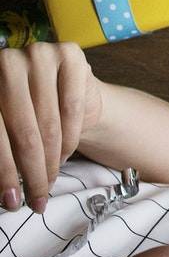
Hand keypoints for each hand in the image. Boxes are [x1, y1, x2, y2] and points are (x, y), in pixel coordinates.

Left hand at [0, 43, 101, 211]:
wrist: (60, 88)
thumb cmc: (20, 117)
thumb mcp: (2, 133)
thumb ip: (1, 151)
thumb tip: (3, 196)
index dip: (4, 172)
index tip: (11, 202)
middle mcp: (6, 62)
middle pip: (23, 131)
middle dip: (32, 173)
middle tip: (37, 200)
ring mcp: (40, 54)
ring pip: (50, 122)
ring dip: (52, 161)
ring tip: (49, 183)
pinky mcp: (71, 54)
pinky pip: (73, 107)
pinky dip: (70, 137)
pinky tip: (65, 156)